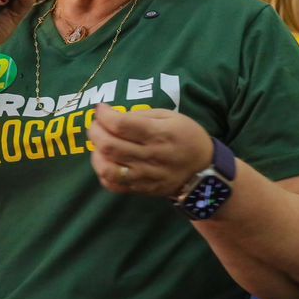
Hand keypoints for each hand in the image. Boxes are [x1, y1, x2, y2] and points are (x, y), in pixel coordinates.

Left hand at [87, 105, 214, 198]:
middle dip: (95, 131)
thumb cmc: (186, 136)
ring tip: (99, 144)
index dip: (104, 115)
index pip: (121, 125)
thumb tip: (114, 116)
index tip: (101, 108)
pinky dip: (102, 173)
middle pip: (109, 146)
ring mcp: (145, 176)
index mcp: (159, 134)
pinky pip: (114, 186)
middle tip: (96, 124)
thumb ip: (141, 115)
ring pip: (108, 169)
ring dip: (96, 154)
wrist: (203, 169)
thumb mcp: (171, 116)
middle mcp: (150, 156)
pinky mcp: (142, 189)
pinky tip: (106, 161)